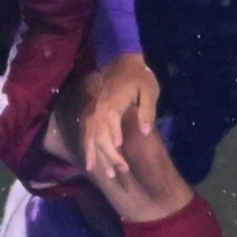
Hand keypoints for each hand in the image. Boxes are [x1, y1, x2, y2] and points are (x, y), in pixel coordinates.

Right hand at [82, 53, 159, 181]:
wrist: (122, 61)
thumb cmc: (139, 76)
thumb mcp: (149, 90)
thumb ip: (147, 110)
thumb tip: (144, 131)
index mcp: (112, 103)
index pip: (110, 124)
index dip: (113, 138)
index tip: (119, 152)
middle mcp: (99, 109)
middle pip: (99, 136)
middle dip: (108, 155)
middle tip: (121, 171)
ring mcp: (94, 112)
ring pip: (90, 138)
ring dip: (97, 157)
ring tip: (105, 175)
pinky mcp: (93, 114)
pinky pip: (87, 135)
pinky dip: (88, 149)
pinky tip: (92, 164)